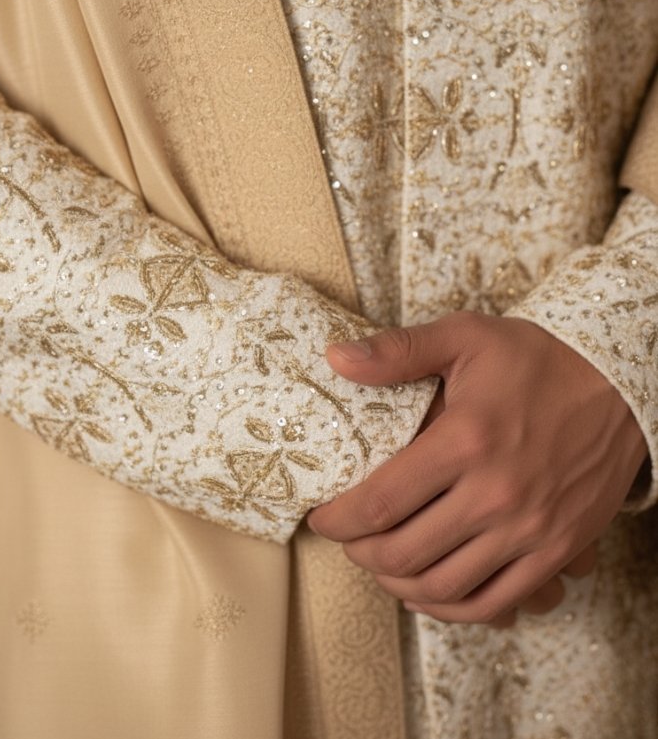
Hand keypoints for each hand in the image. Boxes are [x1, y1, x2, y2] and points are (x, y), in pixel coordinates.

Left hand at [308, 312, 647, 624]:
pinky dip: (451, 606)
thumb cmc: (537, 358)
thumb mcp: (466, 336)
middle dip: (359, 554)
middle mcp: (495, 494)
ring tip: (380, 565)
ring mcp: (529, 529)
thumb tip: (335, 358)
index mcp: (465, 440)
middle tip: (347, 539)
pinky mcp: (557, 550)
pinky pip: (494, 601)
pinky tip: (430, 589)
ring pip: (442, 586)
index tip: (321, 516)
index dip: (337, 520)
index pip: (379, 502)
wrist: (621, 383)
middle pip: (402, 554)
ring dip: (398, 585)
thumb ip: (398, 350)